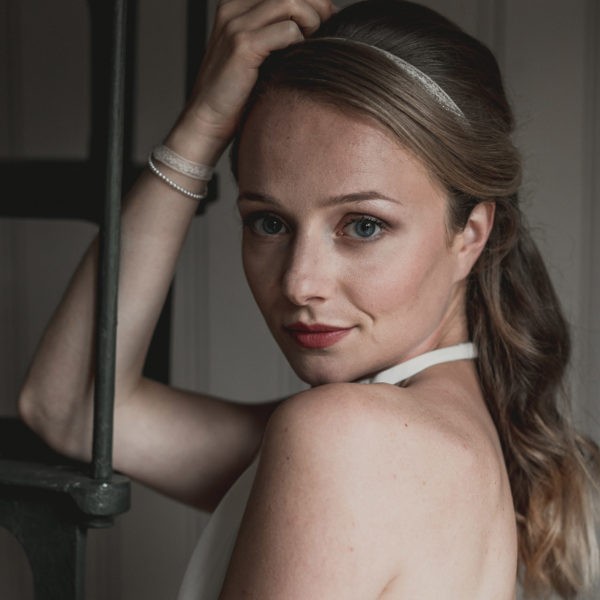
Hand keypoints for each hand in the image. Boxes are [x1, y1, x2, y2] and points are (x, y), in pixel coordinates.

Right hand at [167, 0, 336, 162]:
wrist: (207, 119)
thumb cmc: (236, 93)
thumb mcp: (256, 53)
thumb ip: (275, 32)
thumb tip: (318, 21)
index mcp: (236, 5)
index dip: (311, 1)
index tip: (326, 20)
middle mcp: (233, 8)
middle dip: (318, 6)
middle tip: (328, 29)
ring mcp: (236, 24)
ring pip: (292, 3)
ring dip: (312, 22)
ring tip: (313, 44)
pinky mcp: (243, 45)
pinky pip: (287, 30)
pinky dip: (300, 43)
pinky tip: (296, 60)